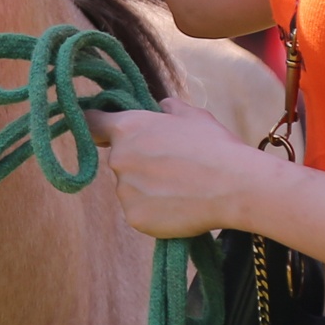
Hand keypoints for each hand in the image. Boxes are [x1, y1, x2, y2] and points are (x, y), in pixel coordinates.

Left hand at [84, 98, 262, 238]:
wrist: (234, 186)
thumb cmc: (214, 146)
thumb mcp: (193, 115)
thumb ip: (169, 109)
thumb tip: (162, 106)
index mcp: (128, 128)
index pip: (91, 123)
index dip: (96, 126)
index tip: (99, 132)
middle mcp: (119, 159)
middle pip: (119, 161)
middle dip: (138, 163)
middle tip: (170, 167)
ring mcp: (124, 191)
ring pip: (130, 189)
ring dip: (147, 189)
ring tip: (181, 188)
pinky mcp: (134, 218)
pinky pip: (139, 212)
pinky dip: (154, 212)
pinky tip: (179, 206)